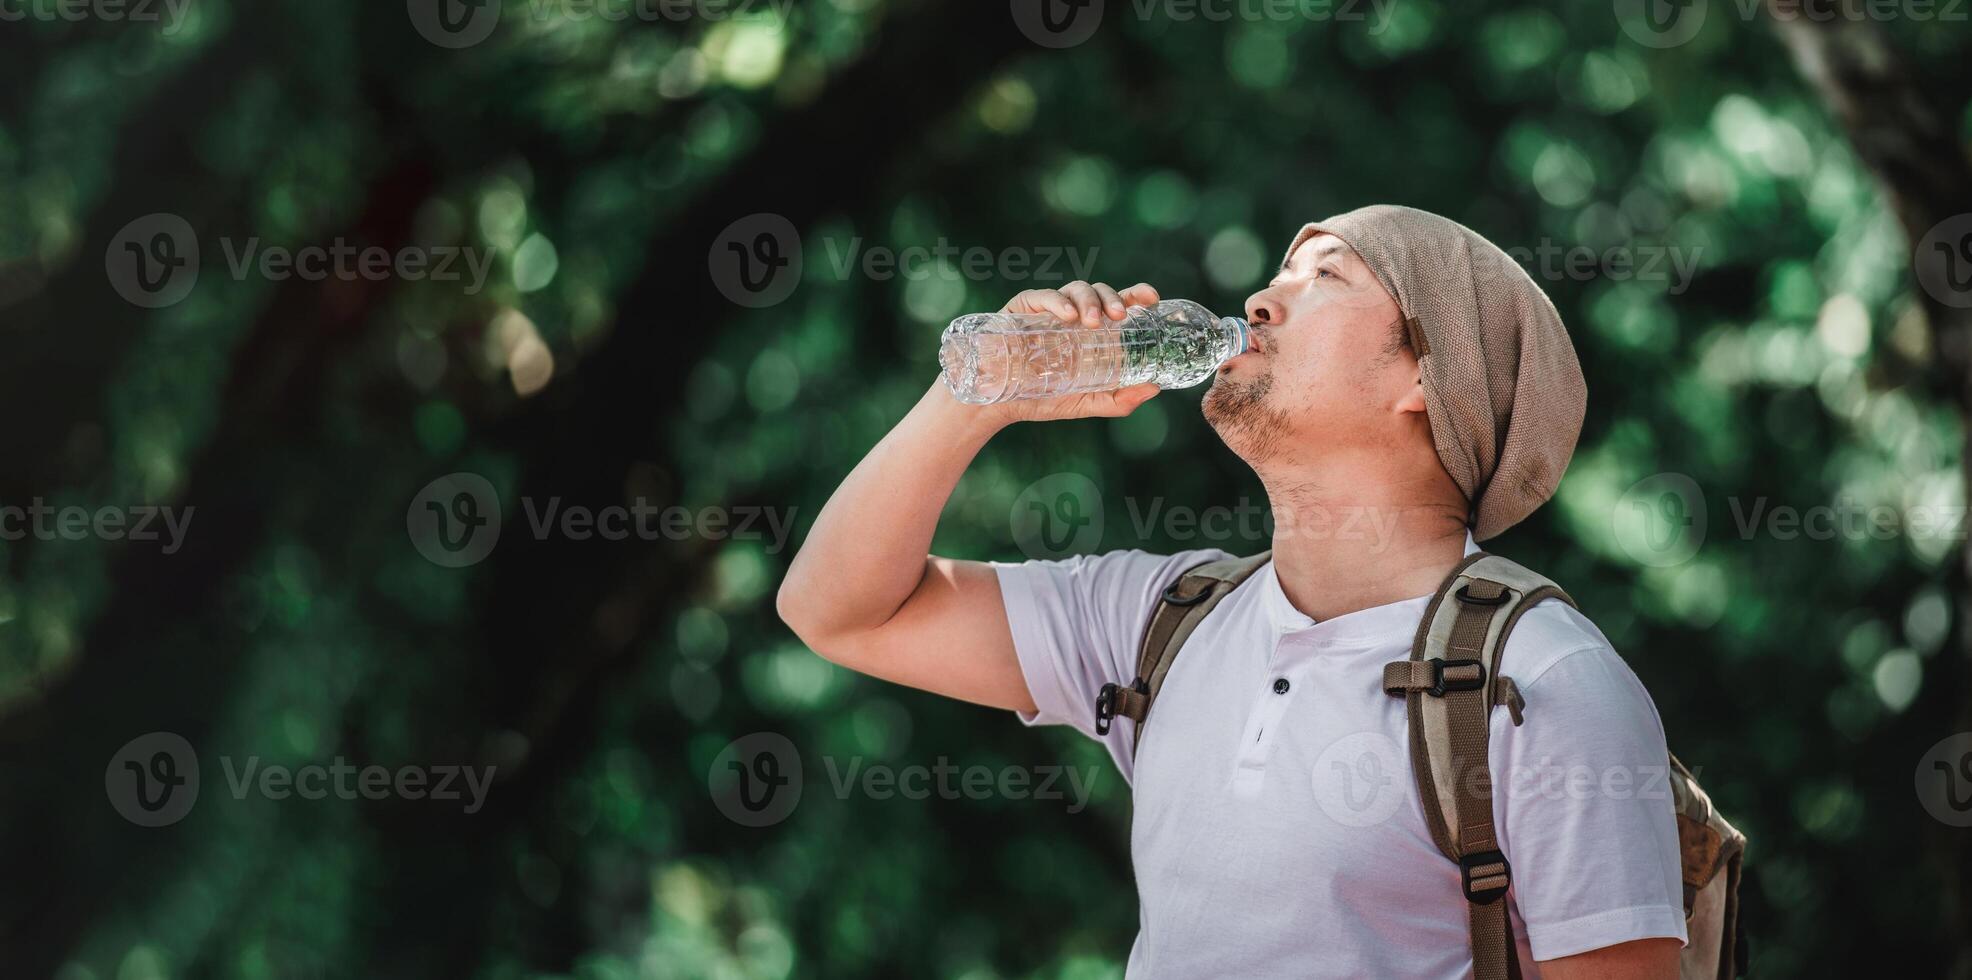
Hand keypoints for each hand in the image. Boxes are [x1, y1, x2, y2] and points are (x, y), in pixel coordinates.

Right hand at [980, 281, 1164, 423]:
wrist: (997, 403)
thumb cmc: (1040, 399)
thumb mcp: (1086, 403)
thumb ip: (1119, 400)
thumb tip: (1154, 388)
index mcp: (1091, 333)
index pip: (1118, 304)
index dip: (1136, 295)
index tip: (1151, 298)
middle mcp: (1073, 316)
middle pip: (1100, 291)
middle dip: (1114, 298)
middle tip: (1120, 317)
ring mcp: (1048, 310)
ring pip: (1076, 288)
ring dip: (1090, 300)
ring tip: (1094, 322)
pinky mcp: (1023, 308)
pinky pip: (1043, 296)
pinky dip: (1058, 302)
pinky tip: (1068, 317)